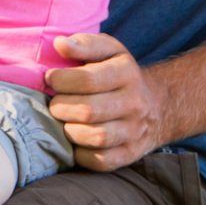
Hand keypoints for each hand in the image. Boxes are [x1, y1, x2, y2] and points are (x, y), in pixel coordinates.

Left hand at [45, 33, 168, 170]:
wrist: (155, 105)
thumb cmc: (118, 73)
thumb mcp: (108, 50)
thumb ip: (84, 44)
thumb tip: (59, 44)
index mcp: (127, 73)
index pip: (88, 80)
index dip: (61, 80)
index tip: (50, 79)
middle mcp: (135, 103)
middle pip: (88, 111)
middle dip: (61, 107)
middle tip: (54, 103)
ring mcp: (135, 131)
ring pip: (96, 137)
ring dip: (70, 130)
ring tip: (64, 120)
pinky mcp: (131, 154)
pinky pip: (101, 161)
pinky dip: (82, 153)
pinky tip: (75, 140)